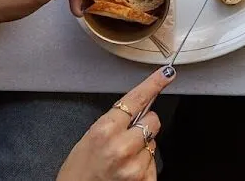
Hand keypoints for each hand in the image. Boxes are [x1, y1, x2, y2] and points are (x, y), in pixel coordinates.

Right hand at [58, 68, 173, 180]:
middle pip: (152, 121)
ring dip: (142, 147)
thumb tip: (138, 106)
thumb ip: (113, 121)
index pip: (136, 100)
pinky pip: (154, 161)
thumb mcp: (89, 138)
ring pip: (153, 142)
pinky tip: (128, 169)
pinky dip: (144, 163)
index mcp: (104, 131)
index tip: (166, 74)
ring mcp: (134, 166)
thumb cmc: (78, 170)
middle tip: (128, 136)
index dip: (153, 84)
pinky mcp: (143, 179)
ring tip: (122, 158)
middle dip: (144, 124)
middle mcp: (121, 147)